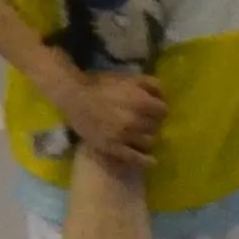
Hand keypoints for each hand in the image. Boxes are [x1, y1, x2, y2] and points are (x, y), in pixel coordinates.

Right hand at [50, 68, 167, 168]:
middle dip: (152, 124)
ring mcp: (124, 136)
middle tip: (145, 124)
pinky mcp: (113, 147)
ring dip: (147, 139)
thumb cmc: (101, 85)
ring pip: (149, 142)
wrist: (73, 97)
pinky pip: (135, 158)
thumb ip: (151, 84)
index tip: (153, 111)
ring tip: (141, 137)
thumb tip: (165, 97)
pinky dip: (145, 160)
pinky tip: (151, 161)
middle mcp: (135, 120)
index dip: (159, 110)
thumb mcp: (129, 77)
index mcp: (141, 101)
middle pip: (156, 127)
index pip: (163, 111)